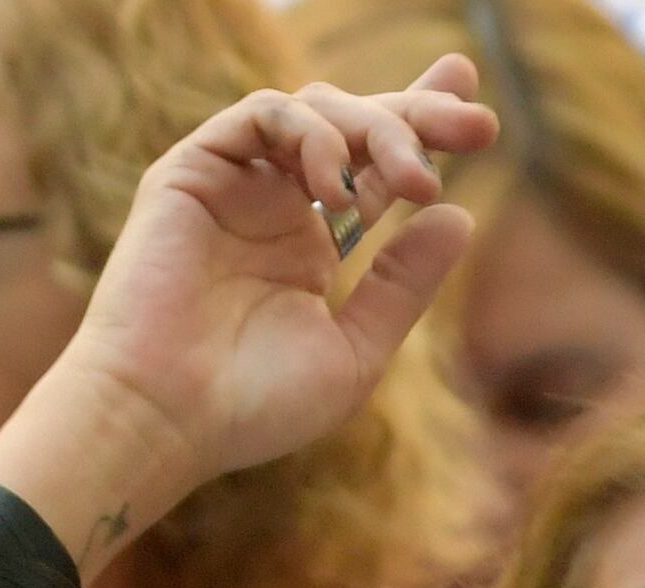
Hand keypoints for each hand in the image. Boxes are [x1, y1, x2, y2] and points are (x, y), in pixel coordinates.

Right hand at [50, 61, 493, 518]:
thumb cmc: (249, 408)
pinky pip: (261, 115)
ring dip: (375, 131)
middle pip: (355, 125)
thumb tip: (459, 214)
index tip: (481, 123)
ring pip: (316, 109)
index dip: (423, 130)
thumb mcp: (354, 352)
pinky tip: (336, 184)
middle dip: (420, 115)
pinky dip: (310, 132)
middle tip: (479, 129)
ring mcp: (233, 186)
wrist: (163, 421)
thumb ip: (402, 286)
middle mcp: (273, 207)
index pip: (374, 166)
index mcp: (309, 245)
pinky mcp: (191, 172)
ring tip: (410, 181)